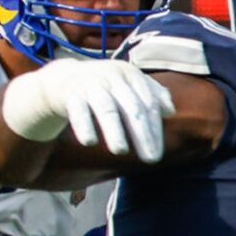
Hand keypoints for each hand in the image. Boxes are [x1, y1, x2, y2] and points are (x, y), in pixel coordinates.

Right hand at [0, 55, 174, 158]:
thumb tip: (170, 111)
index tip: (158, 154)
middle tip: (150, 159)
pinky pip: (78, 111)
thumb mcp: (129, 85)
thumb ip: (152, 94)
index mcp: (131, 75)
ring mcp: (91, 84)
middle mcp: (113, 77)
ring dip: (114, 130)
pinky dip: (84, 125)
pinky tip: (90, 142)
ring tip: (121, 151)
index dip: (155, 130)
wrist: (66, 78)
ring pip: (106, 109)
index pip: (148, 104)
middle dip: (142, 134)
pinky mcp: (71, 94)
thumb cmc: (106, 86)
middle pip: (132, 108)